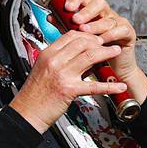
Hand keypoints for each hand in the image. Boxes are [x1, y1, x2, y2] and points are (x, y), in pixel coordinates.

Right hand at [10, 29, 129, 131]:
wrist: (26, 113)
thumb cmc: (34, 94)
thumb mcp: (42, 69)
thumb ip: (58, 60)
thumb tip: (77, 55)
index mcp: (47, 54)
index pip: (70, 36)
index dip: (86, 34)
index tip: (95, 38)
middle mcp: (54, 61)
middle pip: (82, 42)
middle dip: (99, 41)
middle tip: (108, 43)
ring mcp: (62, 75)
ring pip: (89, 56)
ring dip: (106, 53)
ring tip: (116, 52)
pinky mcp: (69, 90)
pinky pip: (94, 86)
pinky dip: (109, 86)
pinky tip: (120, 86)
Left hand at [63, 0, 140, 82]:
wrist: (111, 70)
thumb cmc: (93, 53)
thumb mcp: (76, 38)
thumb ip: (65, 26)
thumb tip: (50, 16)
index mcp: (91, 11)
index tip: (66, 7)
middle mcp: (105, 13)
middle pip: (98, 2)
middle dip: (86, 10)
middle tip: (75, 19)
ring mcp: (117, 21)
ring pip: (108, 18)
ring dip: (95, 24)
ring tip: (84, 31)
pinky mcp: (128, 32)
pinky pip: (120, 29)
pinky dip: (110, 34)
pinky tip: (101, 40)